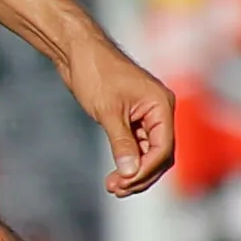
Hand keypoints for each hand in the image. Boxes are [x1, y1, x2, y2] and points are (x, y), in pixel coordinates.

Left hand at [65, 37, 178, 195]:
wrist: (77, 51)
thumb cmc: (95, 72)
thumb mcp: (108, 112)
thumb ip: (121, 143)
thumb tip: (130, 173)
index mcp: (161, 105)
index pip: (163, 148)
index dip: (146, 170)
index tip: (124, 183)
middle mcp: (159, 111)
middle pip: (160, 154)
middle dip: (140, 175)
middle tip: (116, 190)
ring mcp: (146, 114)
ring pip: (149, 153)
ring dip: (133, 171)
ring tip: (113, 187)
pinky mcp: (132, 117)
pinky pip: (137, 145)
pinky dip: (127, 160)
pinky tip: (115, 174)